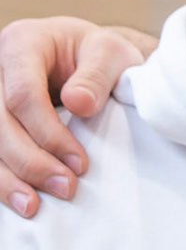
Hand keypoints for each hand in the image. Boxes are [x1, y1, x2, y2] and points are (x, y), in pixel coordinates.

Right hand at [0, 18, 155, 217]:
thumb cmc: (98, 54)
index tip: (80, 163)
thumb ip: (98, 74)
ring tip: (32, 206)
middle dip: (30, 161)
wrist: (84, 57)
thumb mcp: (110, 53)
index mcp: (23, 42)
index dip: (48, 133)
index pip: (22, 94)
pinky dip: (0, 177)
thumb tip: (79, 104)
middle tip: (65, 188)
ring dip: (6, 178)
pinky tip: (15, 198)